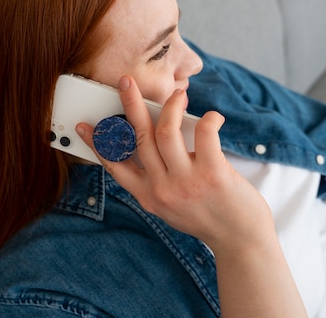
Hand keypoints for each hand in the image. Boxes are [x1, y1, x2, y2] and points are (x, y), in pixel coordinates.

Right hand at [76, 75, 273, 252]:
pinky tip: (213, 118)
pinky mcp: (212, 174)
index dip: (98, 143)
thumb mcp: (172, 205)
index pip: (115, 165)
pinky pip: (203, 134)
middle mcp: (162, 189)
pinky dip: (209, 119)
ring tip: (179, 95)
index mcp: (148, 196)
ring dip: (171, 106)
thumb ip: (160, 177)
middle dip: (130, 104)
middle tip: (127, 82)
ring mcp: (185, 182)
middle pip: (138, 137)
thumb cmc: (209, 217)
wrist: (241, 241)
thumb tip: (158, 133)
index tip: (85, 125)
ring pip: (165, 131)